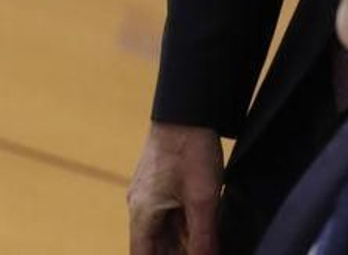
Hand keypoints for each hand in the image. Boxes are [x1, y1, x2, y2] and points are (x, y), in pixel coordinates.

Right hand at [129, 122, 223, 254]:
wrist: (187, 108)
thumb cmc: (190, 149)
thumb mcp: (203, 199)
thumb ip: (203, 238)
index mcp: (142, 212)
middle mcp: (140, 205)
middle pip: (154, 247)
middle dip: (177, 254)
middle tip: (203, 252)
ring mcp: (149, 194)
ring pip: (163, 232)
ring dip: (183, 243)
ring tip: (208, 244)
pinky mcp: (160, 184)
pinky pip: (168, 215)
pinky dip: (184, 227)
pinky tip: (205, 229)